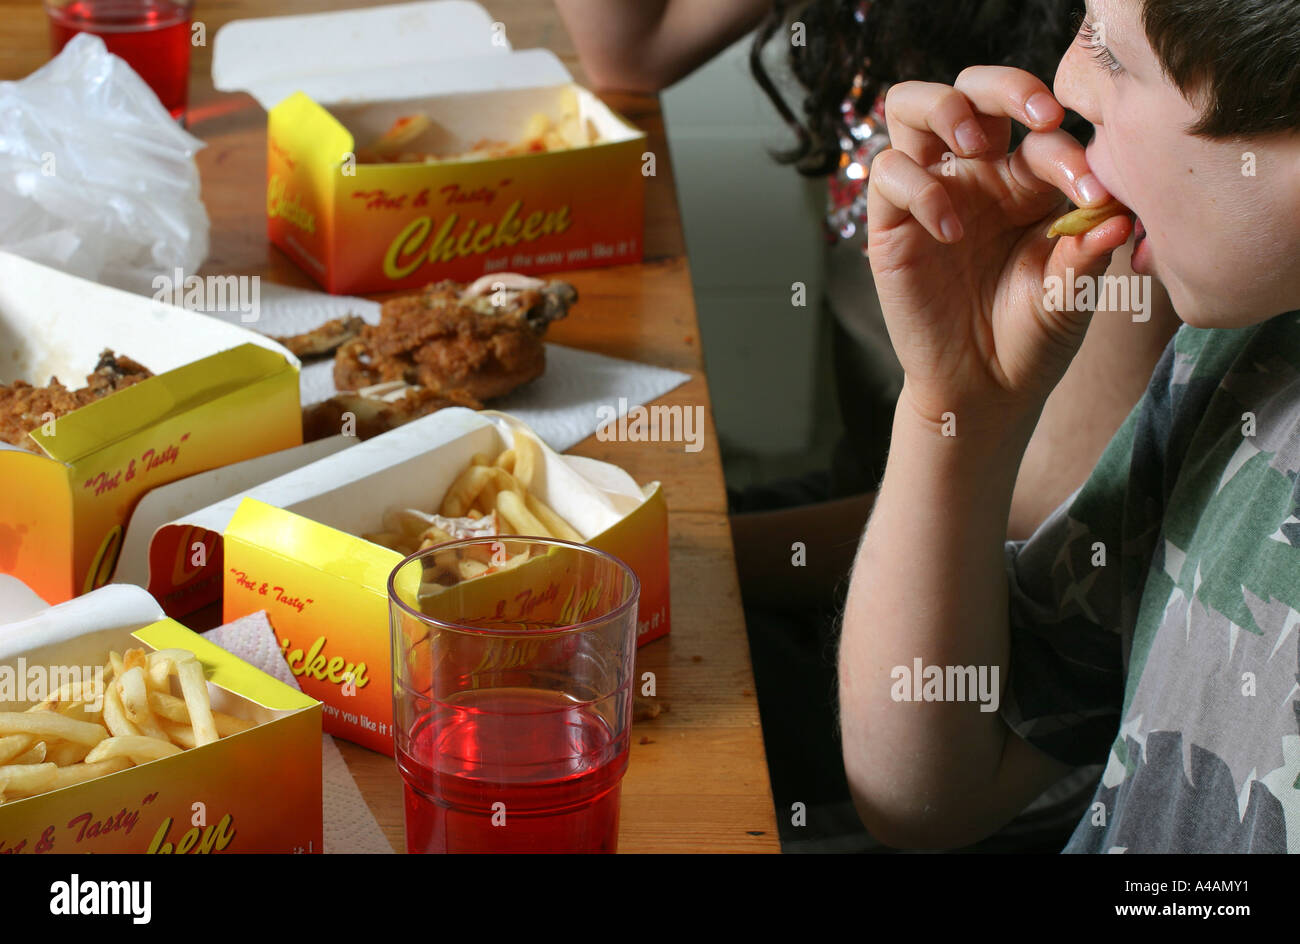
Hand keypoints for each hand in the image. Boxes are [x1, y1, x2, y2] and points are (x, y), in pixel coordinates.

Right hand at [867, 67, 1132, 428]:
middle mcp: (974, 176)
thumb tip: (1115, 218)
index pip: (1042, 134)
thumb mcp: (1070, 296)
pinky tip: (949, 229)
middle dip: (1005, 85)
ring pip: (911, 108)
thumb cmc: (1032, 337)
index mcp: (1025, 181)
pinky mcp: (890, 225)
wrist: (985, 389)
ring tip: (974, 146)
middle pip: (971, 89)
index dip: (1071, 150)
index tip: (1097, 193)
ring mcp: (928, 194)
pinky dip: (919, 187)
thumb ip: (1087, 255)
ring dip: (946, 108)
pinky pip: (889, 173)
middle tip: (1038, 117)